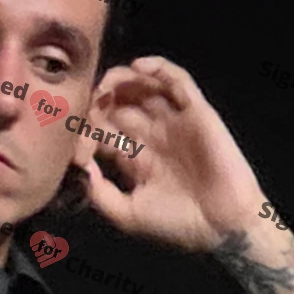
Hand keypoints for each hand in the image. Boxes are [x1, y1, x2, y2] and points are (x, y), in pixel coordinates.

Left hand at [79, 57, 268, 253]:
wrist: (220, 227)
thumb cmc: (176, 224)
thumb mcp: (126, 214)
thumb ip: (99, 191)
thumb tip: (78, 164)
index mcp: (133, 157)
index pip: (102, 129)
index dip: (85, 127)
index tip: (72, 135)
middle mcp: (151, 134)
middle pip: (118, 104)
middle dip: (98, 100)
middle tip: (85, 101)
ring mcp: (173, 121)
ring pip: (144, 87)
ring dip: (122, 80)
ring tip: (106, 84)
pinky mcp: (197, 113)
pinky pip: (178, 82)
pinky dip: (160, 68)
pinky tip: (138, 66)